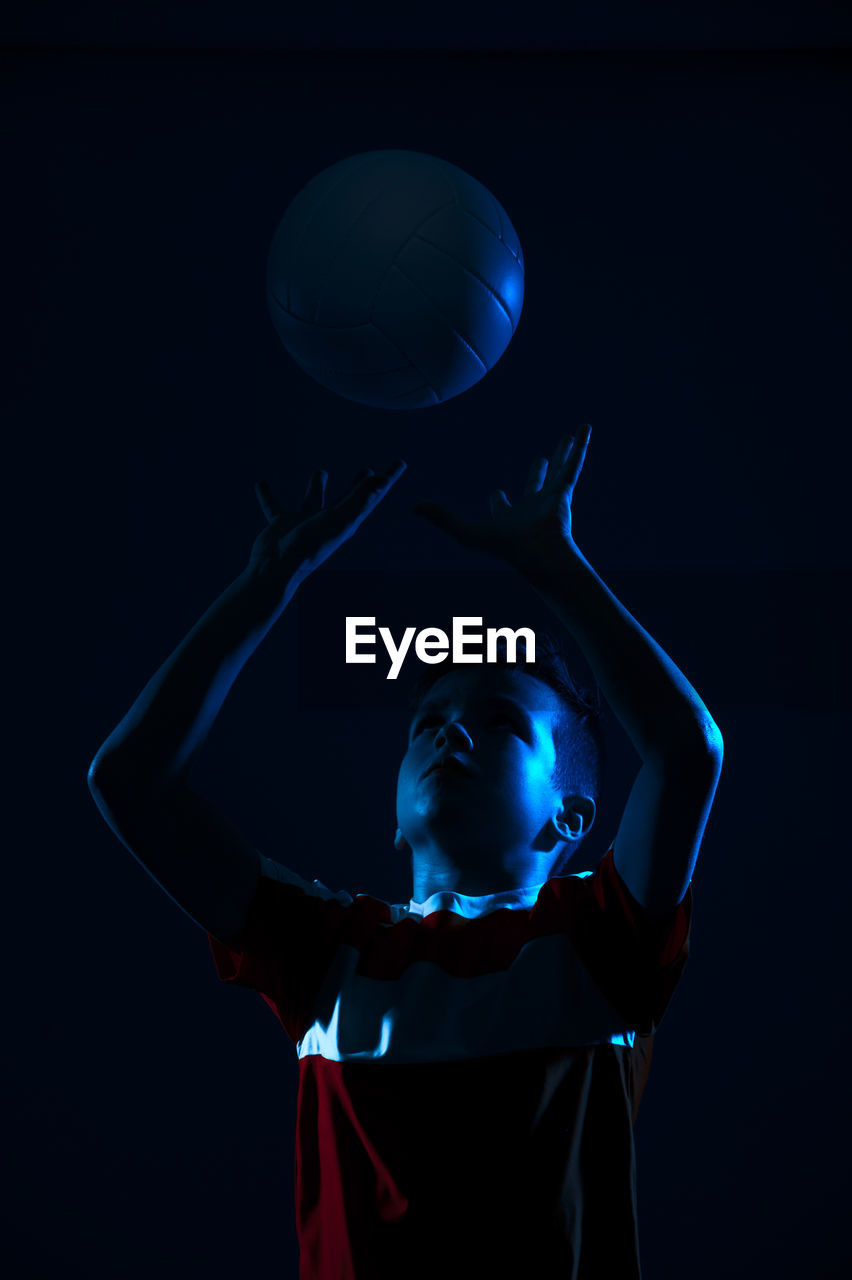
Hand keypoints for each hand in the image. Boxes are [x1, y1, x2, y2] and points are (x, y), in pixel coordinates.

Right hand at [248, 460, 405, 581]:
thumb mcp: (337, 520)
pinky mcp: (283, 524)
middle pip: (349, 498)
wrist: (276, 570)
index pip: (372, 494)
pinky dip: (268, 495)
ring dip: (317, 486)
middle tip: (368, 471)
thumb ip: (358, 499)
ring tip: (320, 472)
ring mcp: (305, 522)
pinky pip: (275, 505)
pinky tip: (261, 484)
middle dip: (360, 485)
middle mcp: (329, 521)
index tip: (400, 463)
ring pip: (314, 499)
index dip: (387, 478)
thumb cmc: (309, 547)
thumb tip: (381, 480)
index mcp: (347, 520)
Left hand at [413, 425, 590, 577]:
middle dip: (537, 474)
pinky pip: (573, 463)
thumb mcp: (465, 532)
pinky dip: (581, 446)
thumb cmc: (505, 548)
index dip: (498, 500)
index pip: (502, 506)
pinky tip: (584, 428)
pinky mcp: (565, 492)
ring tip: (568, 438)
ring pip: (558, 471)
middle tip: (540, 460)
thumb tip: (414, 508)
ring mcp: (551, 499)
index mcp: (509, 518)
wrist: (538, 554)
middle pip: (534, 486)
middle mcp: (532, 508)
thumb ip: (441, 519)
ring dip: (564, 454)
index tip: (496, 493)